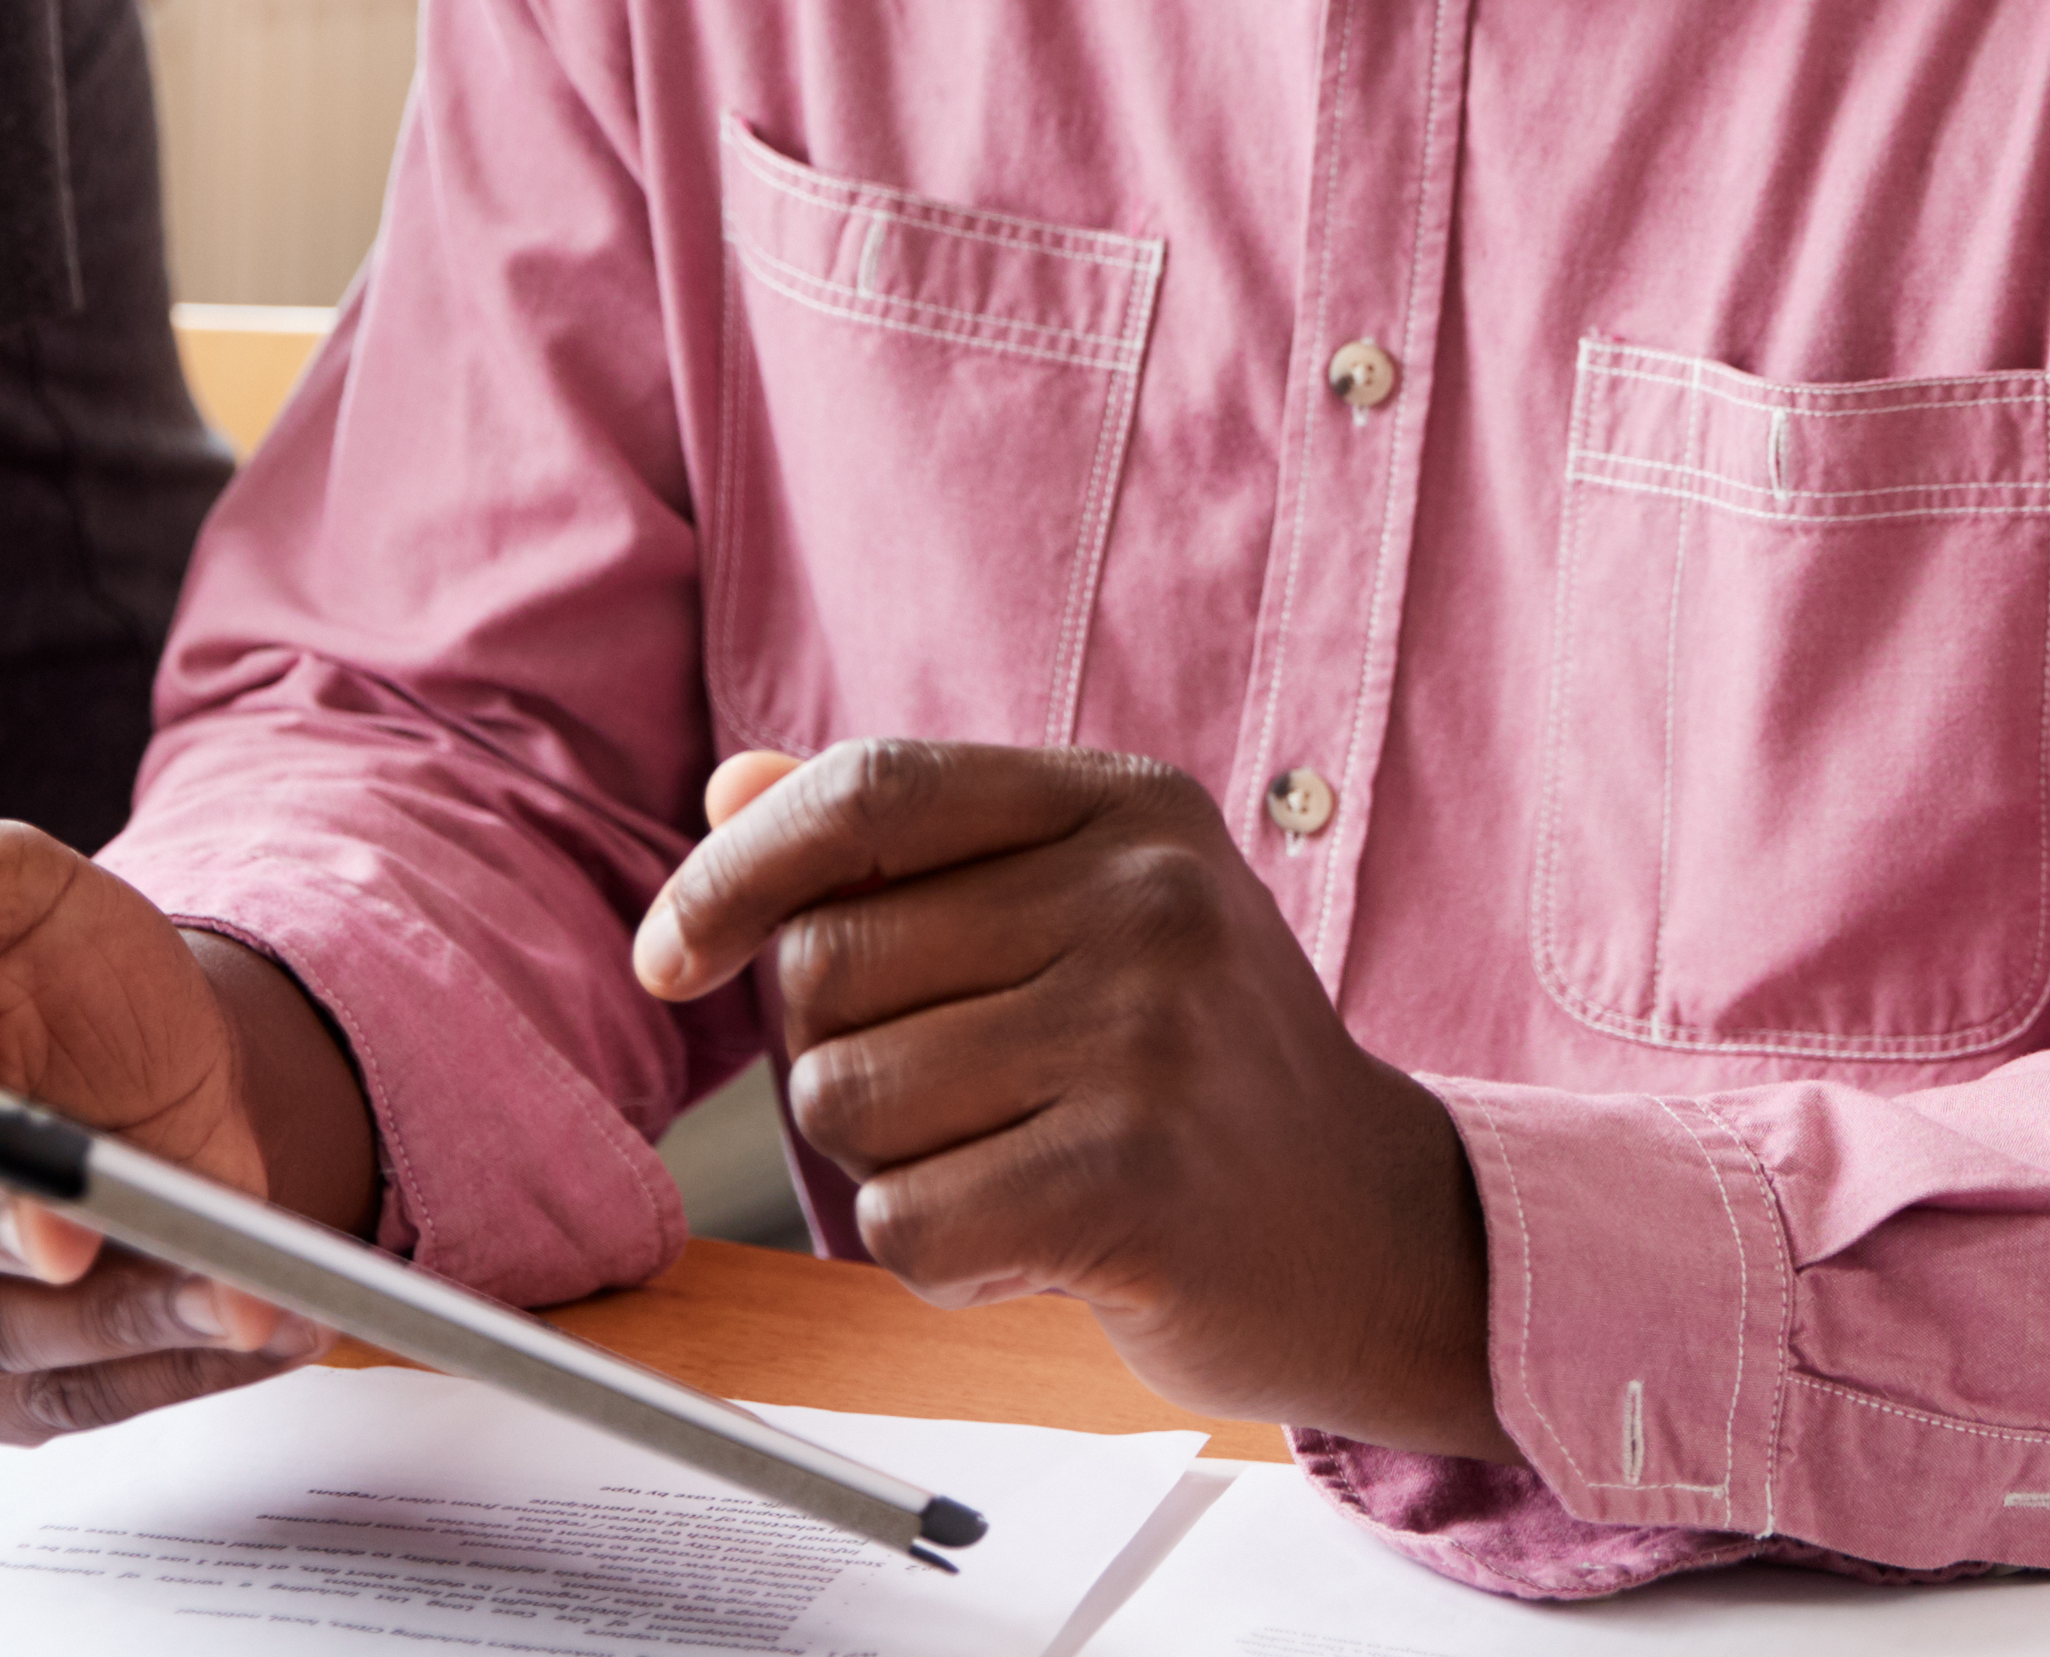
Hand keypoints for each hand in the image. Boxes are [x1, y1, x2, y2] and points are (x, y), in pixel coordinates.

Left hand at [635, 742, 1515, 1458]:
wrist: (1375, 1235)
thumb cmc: (1202, 1075)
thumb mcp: (1085, 914)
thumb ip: (910, 851)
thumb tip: (730, 791)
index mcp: (1129, 807)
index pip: (870, 791)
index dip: (733, 872)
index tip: (674, 956)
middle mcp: (1147, 898)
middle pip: (827, 963)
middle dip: (846, 1055)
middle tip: (972, 1097)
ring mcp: (1149, 1036)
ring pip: (845, 1103)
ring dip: (894, 1168)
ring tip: (1019, 1163)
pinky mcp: (1133, 1181)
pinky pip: (903, 1224)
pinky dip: (939, 1259)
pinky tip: (1036, 1241)